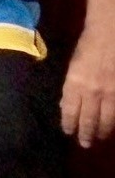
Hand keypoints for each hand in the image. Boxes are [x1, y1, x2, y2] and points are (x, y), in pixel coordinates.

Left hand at [60, 25, 114, 147]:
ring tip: (99, 138)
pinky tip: (113, 125)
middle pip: (89, 119)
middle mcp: (92, 92)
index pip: (70, 111)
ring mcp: (111, 93)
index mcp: (75, 83)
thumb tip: (69, 105)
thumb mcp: (73, 66)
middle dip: (86, 133)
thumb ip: (72, 86)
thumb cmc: (89, 45)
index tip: (68, 132)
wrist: (110, 33)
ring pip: (106, 119)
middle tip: (85, 144)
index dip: (69, 124)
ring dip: (102, 131)